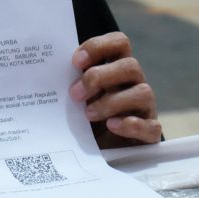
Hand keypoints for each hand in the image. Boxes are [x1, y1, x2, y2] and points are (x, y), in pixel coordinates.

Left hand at [69, 32, 160, 146]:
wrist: (98, 154)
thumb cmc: (86, 120)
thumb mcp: (77, 100)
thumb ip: (72, 85)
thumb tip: (47, 74)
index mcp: (117, 68)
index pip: (119, 42)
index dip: (99, 46)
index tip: (76, 62)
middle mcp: (134, 84)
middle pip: (130, 66)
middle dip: (100, 77)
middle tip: (75, 94)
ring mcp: (145, 108)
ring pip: (143, 92)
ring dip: (112, 102)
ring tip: (88, 115)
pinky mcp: (150, 133)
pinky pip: (151, 126)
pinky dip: (131, 125)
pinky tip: (111, 126)